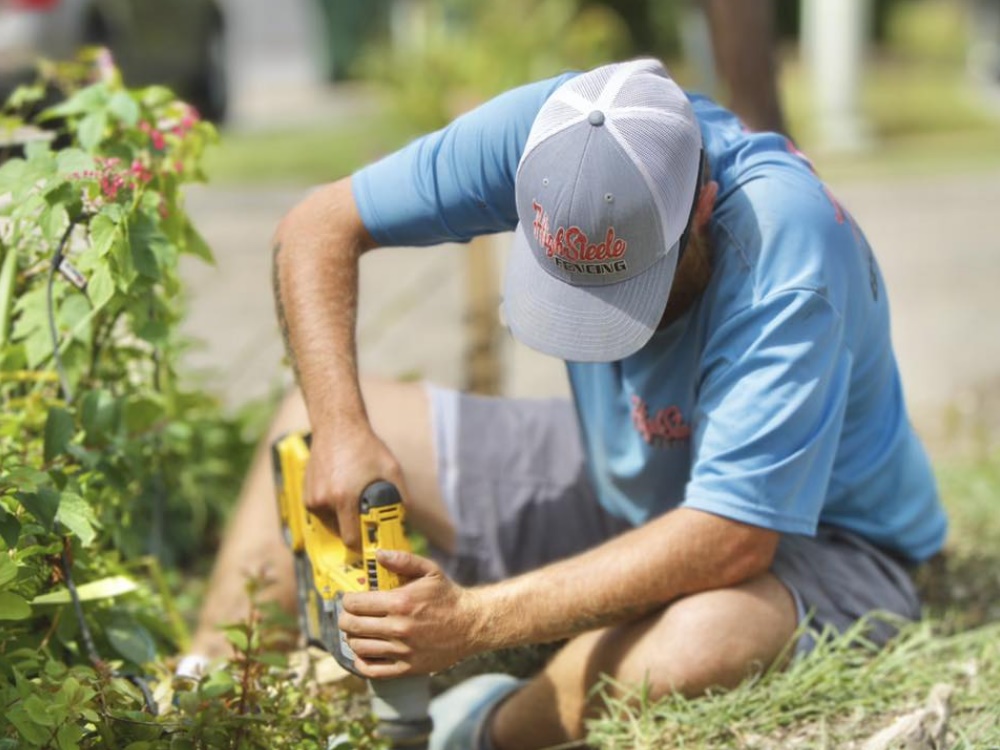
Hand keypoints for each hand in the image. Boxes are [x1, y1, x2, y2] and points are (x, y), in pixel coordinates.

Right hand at [304, 424, 405, 549]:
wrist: (337, 427)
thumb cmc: (365, 447)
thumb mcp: (391, 469)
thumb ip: (401, 495)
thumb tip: (407, 516)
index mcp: (344, 499)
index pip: (350, 539)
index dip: (362, 545)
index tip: (372, 544)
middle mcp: (324, 501)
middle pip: (340, 533)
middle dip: (354, 529)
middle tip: (366, 519)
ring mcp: (312, 498)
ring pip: (329, 523)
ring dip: (342, 518)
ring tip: (353, 499)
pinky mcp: (305, 493)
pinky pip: (321, 512)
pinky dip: (331, 508)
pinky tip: (342, 491)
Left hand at [338, 550, 485, 676]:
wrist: (471, 624)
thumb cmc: (448, 596)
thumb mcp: (430, 570)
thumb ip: (403, 560)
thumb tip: (377, 554)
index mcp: (400, 602)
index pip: (355, 604)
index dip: (347, 600)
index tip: (351, 599)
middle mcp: (398, 628)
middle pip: (352, 626)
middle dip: (345, 618)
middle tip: (349, 615)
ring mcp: (402, 651)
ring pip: (359, 647)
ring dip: (352, 638)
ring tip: (357, 632)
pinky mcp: (407, 668)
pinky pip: (373, 670)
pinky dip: (361, 662)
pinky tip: (364, 652)